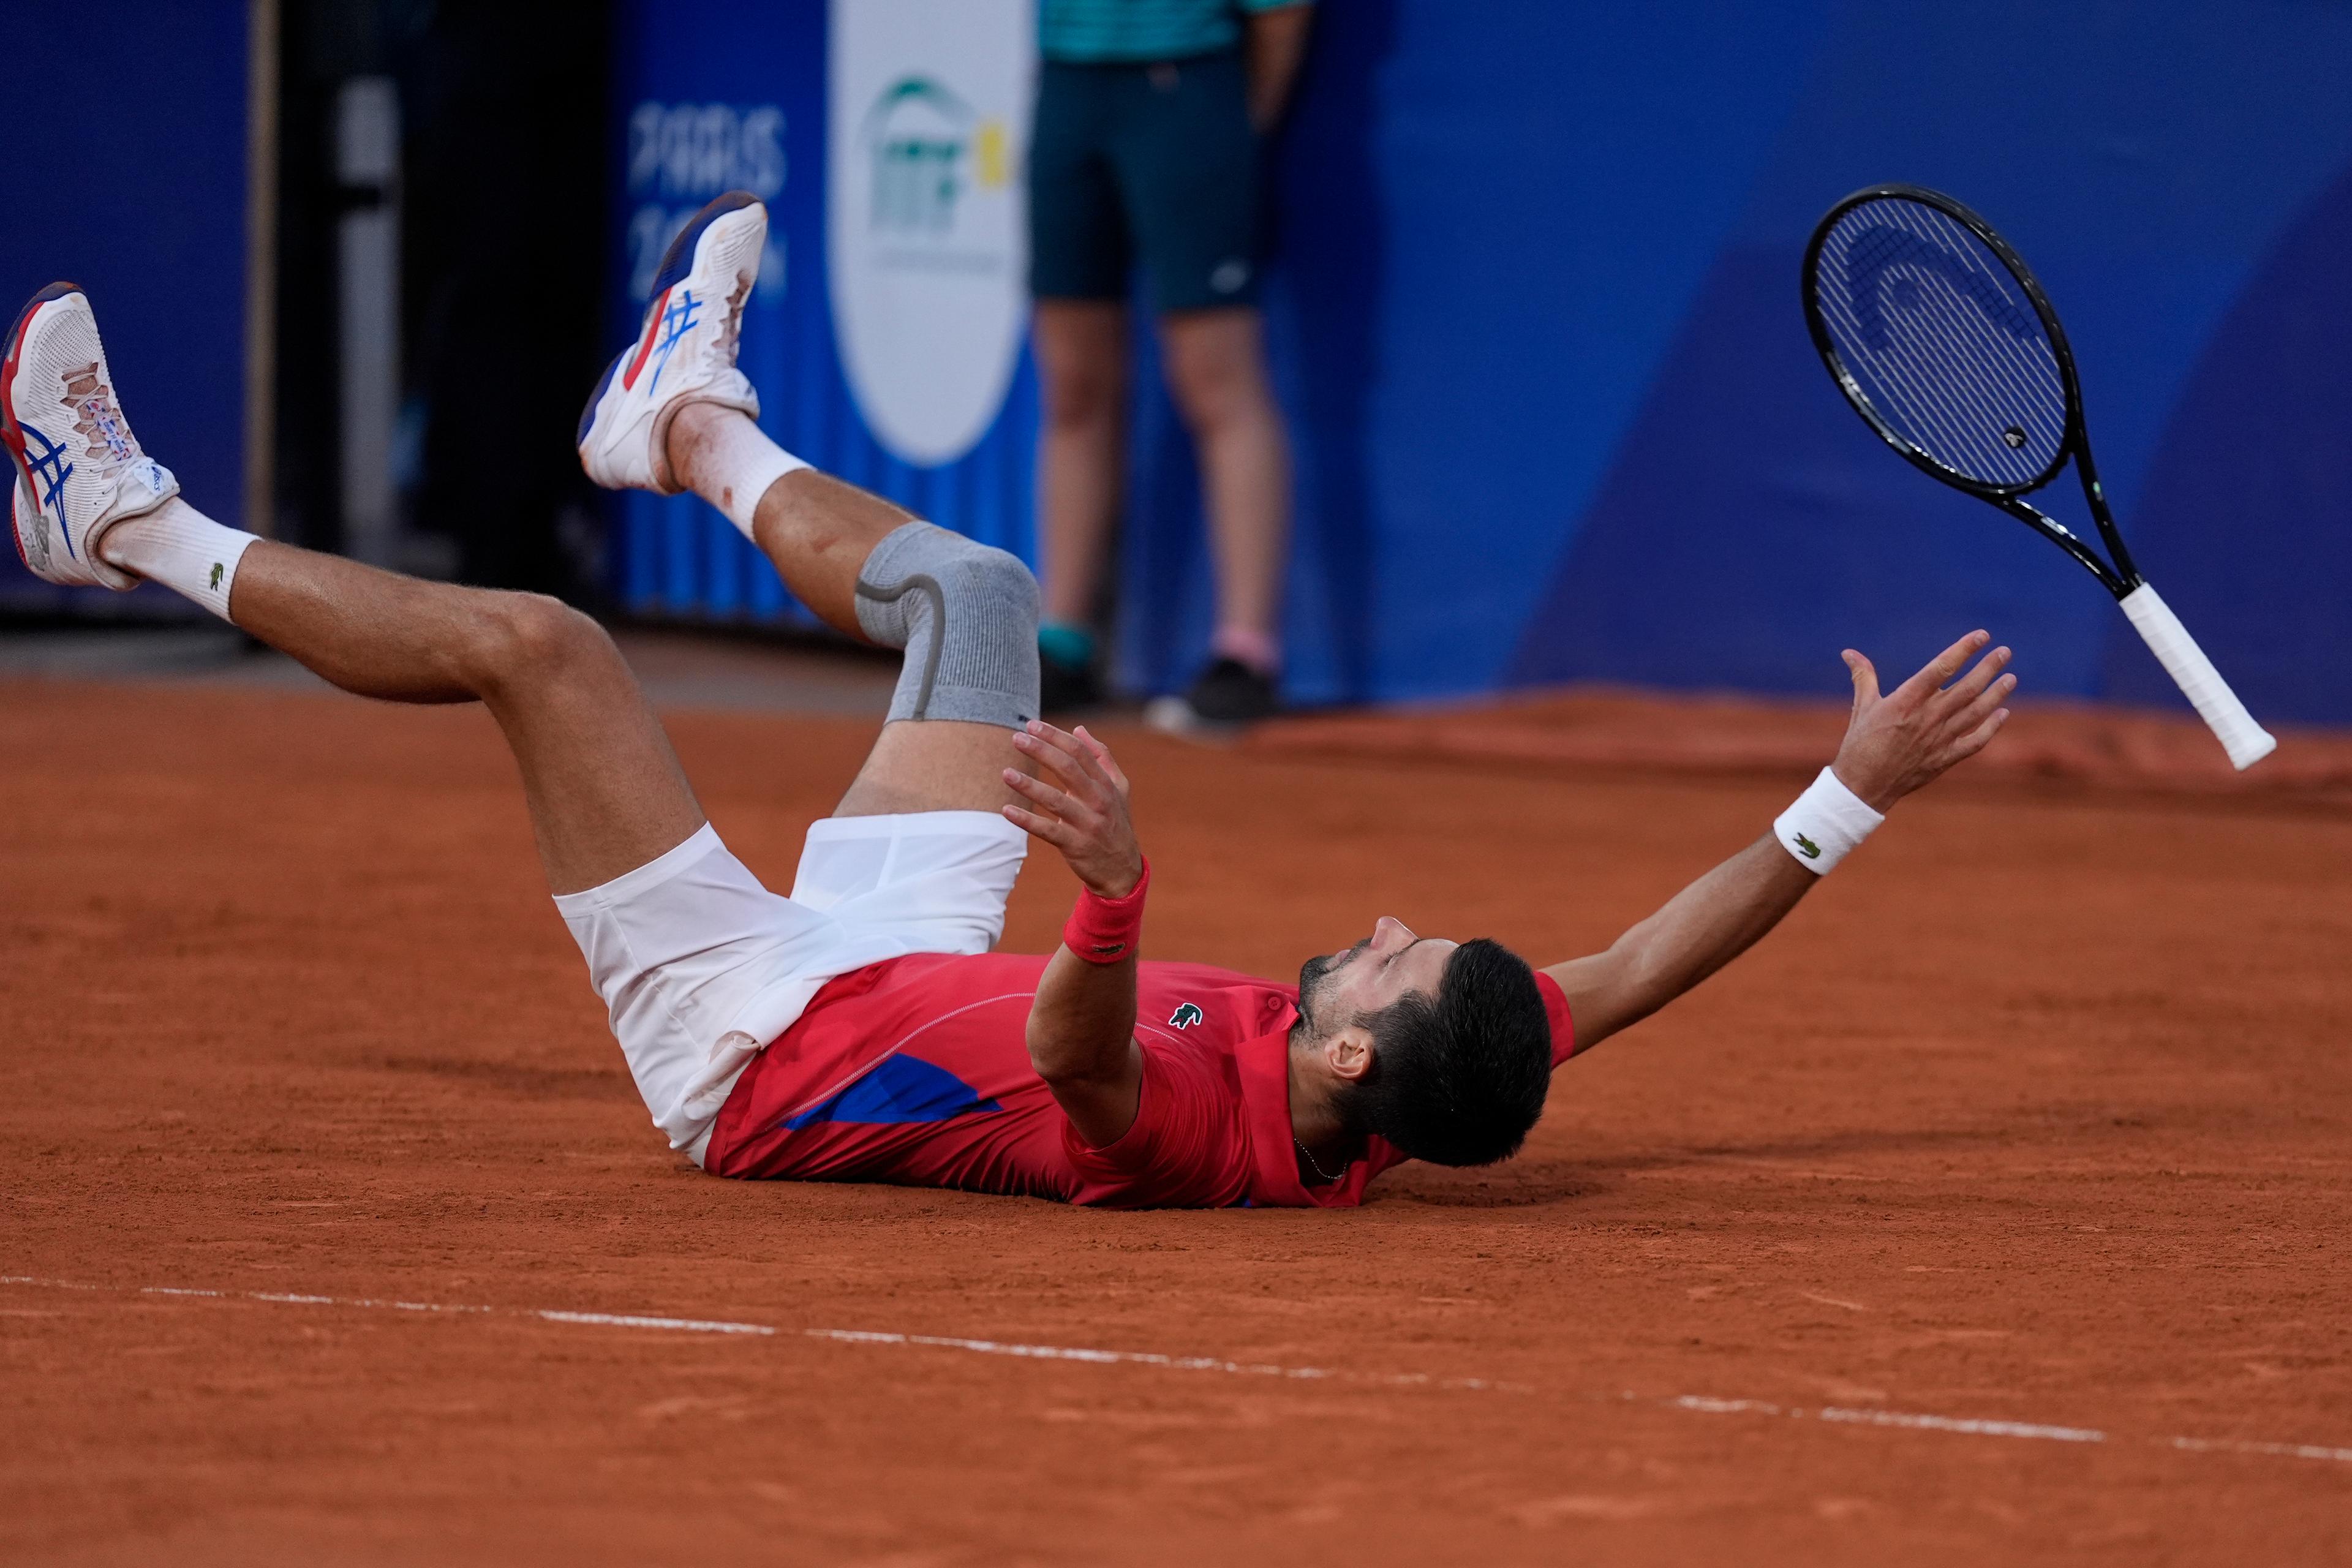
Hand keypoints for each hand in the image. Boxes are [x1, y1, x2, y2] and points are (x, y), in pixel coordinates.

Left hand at [1003, 721, 1144, 896]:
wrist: (1122, 869)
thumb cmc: (1115, 823)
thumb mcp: (1118, 788)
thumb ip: (1102, 757)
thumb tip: (1079, 729)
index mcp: (1106, 784)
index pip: (1080, 752)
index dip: (1055, 736)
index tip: (1031, 726)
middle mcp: (1098, 801)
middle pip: (1068, 769)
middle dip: (1041, 751)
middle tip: (1017, 738)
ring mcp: (1087, 824)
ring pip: (1055, 800)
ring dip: (1029, 785)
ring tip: (1006, 773)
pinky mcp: (1075, 845)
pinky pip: (1047, 831)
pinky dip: (1026, 820)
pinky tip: (1007, 810)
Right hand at [1830, 631, 2015, 809]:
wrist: (1862, 787)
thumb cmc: (1859, 744)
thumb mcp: (1862, 707)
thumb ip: (1862, 676)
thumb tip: (1849, 652)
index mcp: (1905, 701)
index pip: (1941, 668)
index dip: (1963, 650)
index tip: (1981, 636)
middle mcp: (1927, 718)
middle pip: (1966, 688)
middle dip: (1988, 668)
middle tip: (2005, 652)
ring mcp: (1938, 740)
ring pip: (1976, 712)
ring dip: (1996, 694)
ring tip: (2011, 678)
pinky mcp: (1944, 759)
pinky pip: (1975, 742)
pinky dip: (1992, 728)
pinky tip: (2004, 713)